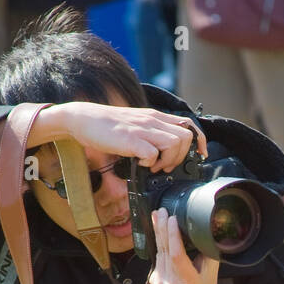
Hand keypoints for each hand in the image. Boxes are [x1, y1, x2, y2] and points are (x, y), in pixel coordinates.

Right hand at [31, 102, 208, 173]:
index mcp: (156, 117)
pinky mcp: (130, 140)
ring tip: (153, 167)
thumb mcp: (137, 124)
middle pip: (186, 137)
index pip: (189, 125)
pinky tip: (140, 164)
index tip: (199, 155)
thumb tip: (165, 150)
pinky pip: (152, 154)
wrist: (83, 119)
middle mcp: (152, 120)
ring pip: (174, 144)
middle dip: (181, 156)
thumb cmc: (108, 126)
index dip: (200, 141)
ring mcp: (142, 129)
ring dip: (168, 161)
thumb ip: (152, 133)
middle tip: (166, 165)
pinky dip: (150, 163)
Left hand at [148, 208, 224, 283]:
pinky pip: (157, 261)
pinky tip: (160, 235)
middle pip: (164, 250)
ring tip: (158, 217)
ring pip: (158, 253)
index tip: (172, 220)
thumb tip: (204, 233)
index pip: (177, 255)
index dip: (173, 235)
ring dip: (159, 235)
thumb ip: (208, 256)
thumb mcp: (211, 276)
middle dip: (162, 228)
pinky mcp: (154, 283)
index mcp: (189, 283)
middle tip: (161, 211)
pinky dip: (160, 247)